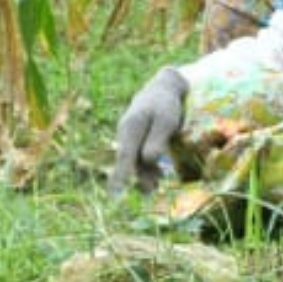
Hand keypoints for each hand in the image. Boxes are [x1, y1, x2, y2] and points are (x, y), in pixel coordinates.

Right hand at [110, 69, 188, 192]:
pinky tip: (157, 175)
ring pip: (134, 159)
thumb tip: (147, 160)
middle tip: (150, 190)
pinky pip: (138, 156)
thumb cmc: (166, 105)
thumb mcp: (166, 121)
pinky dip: (147, 166)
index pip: (125, 155)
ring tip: (155, 187)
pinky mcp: (136, 139)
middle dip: (138, 176)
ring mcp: (129, 136)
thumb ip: (157, 139)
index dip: (121, 174)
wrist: (162, 90)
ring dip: (144, 173)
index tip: (116, 191)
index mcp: (130, 127)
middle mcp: (126, 133)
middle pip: (128, 160)